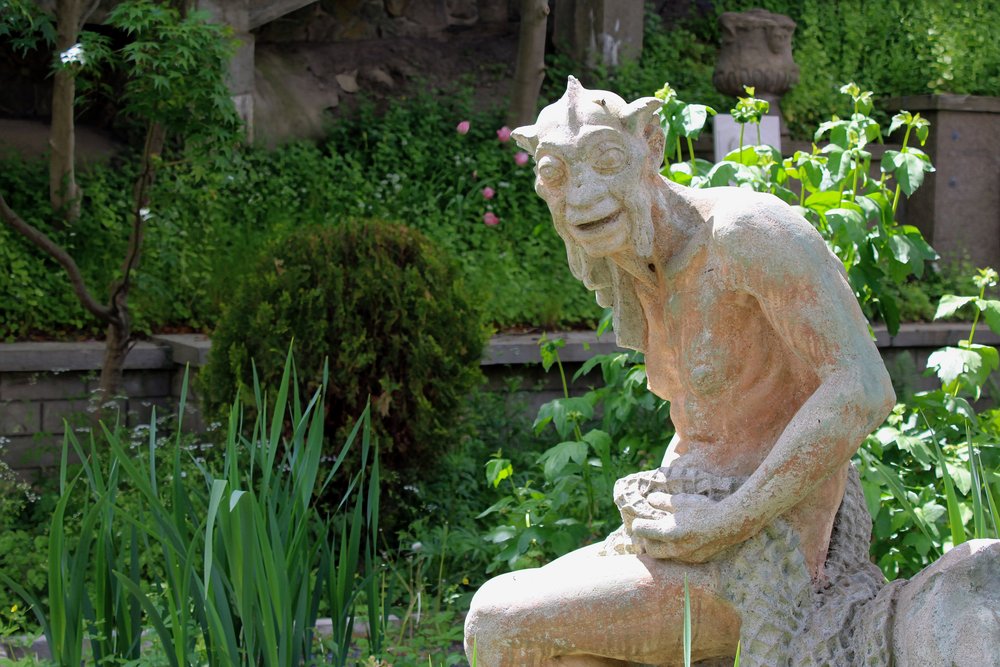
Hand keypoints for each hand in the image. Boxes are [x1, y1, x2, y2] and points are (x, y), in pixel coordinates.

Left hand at [627, 493, 748, 561]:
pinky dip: (676, 550)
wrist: (731, 523)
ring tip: (665, 535)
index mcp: (668, 532)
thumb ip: (662, 501)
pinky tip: (682, 540)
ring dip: (661, 547)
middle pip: (650, 550)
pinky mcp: (697, 560)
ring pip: (665, 556)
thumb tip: (649, 500)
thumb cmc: (704, 509)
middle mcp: (675, 548)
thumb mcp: (680, 501)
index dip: (638, 524)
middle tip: (650, 531)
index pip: (641, 531)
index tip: (639, 520)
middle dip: (647, 541)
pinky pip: (680, 558)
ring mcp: (686, 556)